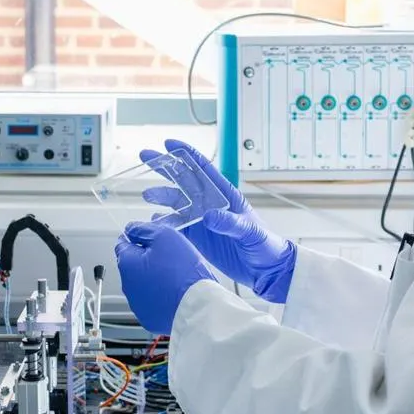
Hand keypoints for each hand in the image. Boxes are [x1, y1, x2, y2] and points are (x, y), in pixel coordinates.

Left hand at [114, 222, 217, 335]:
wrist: (197, 307)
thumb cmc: (182, 272)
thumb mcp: (165, 236)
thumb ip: (143, 230)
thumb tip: (131, 229)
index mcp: (127, 263)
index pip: (123, 243)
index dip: (140, 238)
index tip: (154, 239)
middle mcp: (127, 285)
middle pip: (134, 265)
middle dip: (148, 259)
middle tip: (171, 257)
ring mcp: (137, 304)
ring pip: (143, 283)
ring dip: (154, 278)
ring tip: (176, 276)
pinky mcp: (149, 318)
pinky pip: (152, 301)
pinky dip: (160, 295)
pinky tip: (175, 292)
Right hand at [140, 139, 297, 303]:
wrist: (267, 270)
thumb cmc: (267, 246)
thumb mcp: (251, 232)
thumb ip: (231, 223)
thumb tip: (209, 216)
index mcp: (225, 195)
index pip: (203, 168)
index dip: (186, 154)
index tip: (169, 143)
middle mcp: (210, 204)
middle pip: (183, 180)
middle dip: (165, 167)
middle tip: (146, 156)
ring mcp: (202, 220)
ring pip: (176, 202)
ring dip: (162, 196)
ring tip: (148, 195)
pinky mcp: (197, 237)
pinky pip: (176, 226)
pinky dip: (163, 223)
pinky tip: (154, 222)